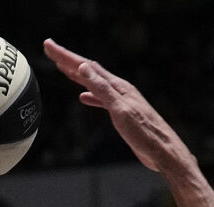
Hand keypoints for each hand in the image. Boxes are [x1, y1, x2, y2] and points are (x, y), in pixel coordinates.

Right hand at [43, 39, 193, 175]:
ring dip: (78, 75)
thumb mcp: (120, 110)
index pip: (87, 66)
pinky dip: (91, 95)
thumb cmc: (146, 134)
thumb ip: (102, 89)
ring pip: (95, 83)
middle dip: (69, 60)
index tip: (50, 46)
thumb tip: (84, 67)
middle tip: (50, 50)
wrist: (164, 152)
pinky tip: (84, 97)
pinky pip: (102, 98)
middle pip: (90, 71)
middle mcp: (120, 90)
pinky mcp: (123, 113)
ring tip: (64, 69)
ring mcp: (122, 101)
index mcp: (118, 87)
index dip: (67, 56)